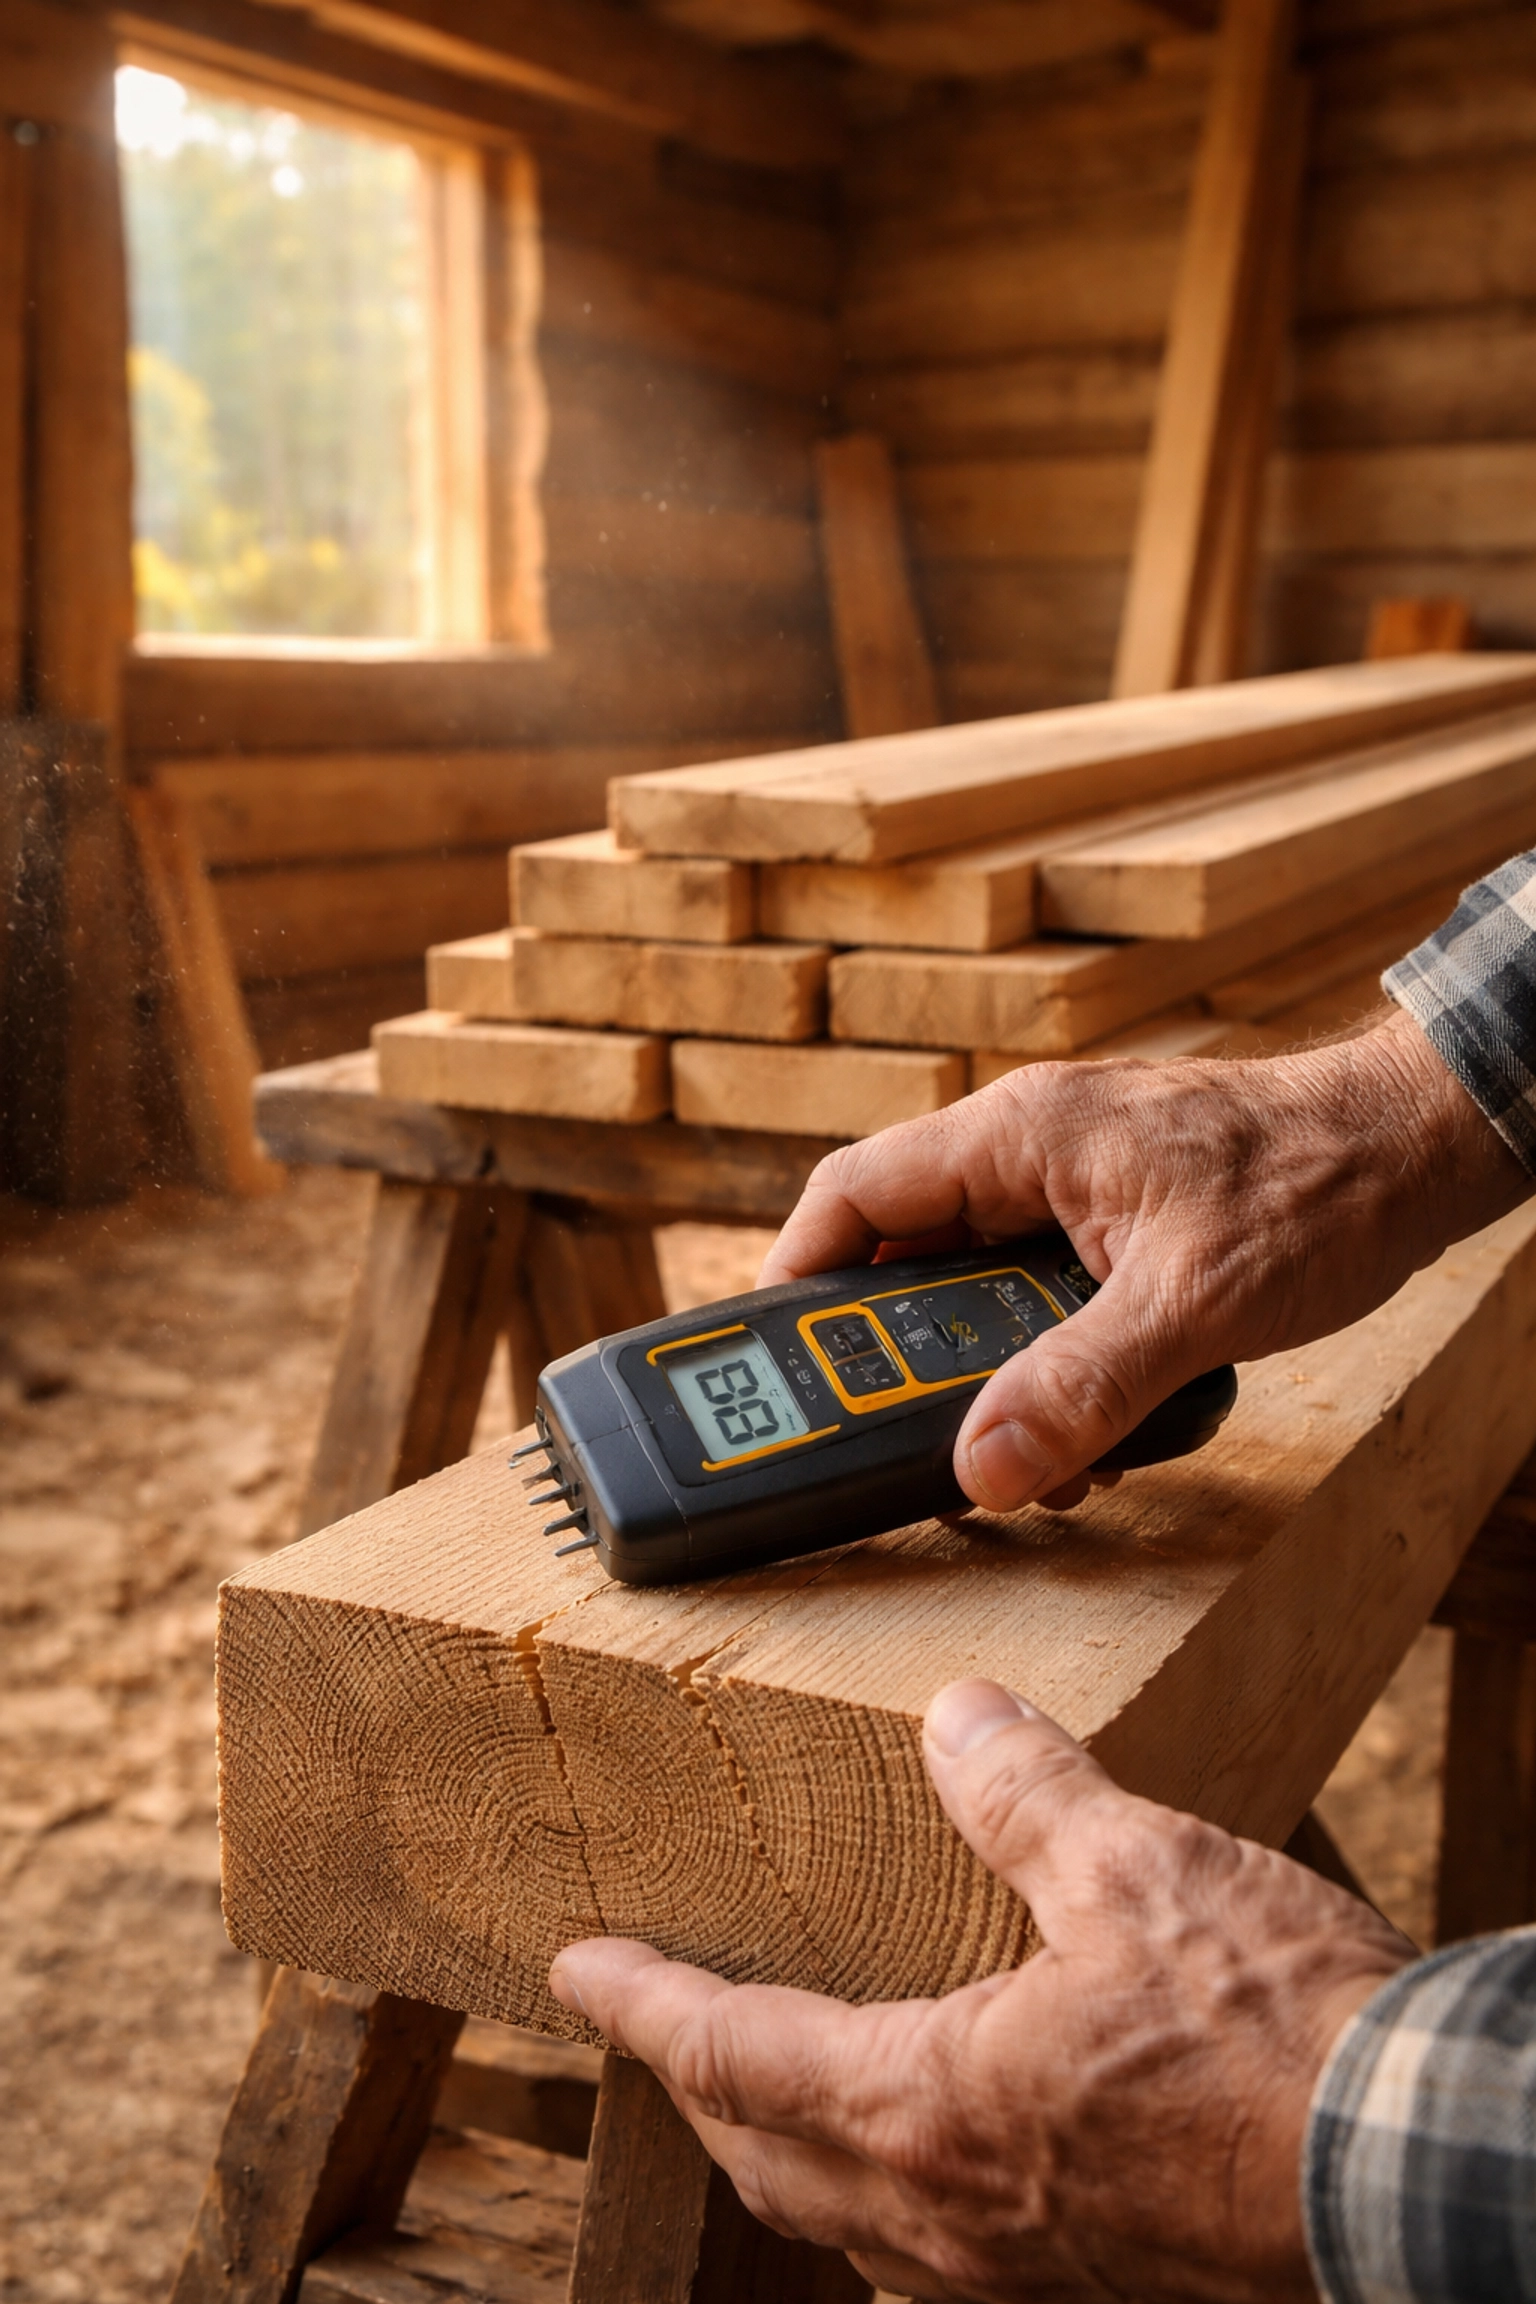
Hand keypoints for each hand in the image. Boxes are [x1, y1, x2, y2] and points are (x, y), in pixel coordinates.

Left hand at [551, 1680, 1412, 2301]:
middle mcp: (944, 2211)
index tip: (573, 1970)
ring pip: (841, 2212)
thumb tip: (957, 1717)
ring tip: (771, 2076)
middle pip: (763, 2154)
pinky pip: (929, 2242)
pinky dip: (879, 2179)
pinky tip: (928, 2137)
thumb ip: (1026, 1789)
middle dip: (696, 2083)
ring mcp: (1015, 2267)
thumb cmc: (1276, 2043)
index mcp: (924, 2108)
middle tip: (660, 2018)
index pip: (728, 2054)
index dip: (641, 2005)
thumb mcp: (1138, 1870)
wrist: (1408, 2178)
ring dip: (782, 2139)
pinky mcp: (1087, 2278)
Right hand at [759, 1009, 1527, 1511]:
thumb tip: (979, 1467)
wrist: (1418, 1150)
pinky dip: (1047, 1369)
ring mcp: (1070, 1188)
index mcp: (1019, 1136)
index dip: (794, 1277)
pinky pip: (1037, 1303)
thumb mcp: (1194, 1301)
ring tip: (1028, 1455)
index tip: (766, 1362)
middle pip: (904, 1256)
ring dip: (987, 1379)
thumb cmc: (1318, 1184)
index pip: (854, 1194)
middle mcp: (1029, 1153)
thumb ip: (1082, 1386)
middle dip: (903, 1360)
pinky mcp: (1110, 1226)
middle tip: (908, 1444)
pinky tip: (1088, 1430)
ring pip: (974, 1291)